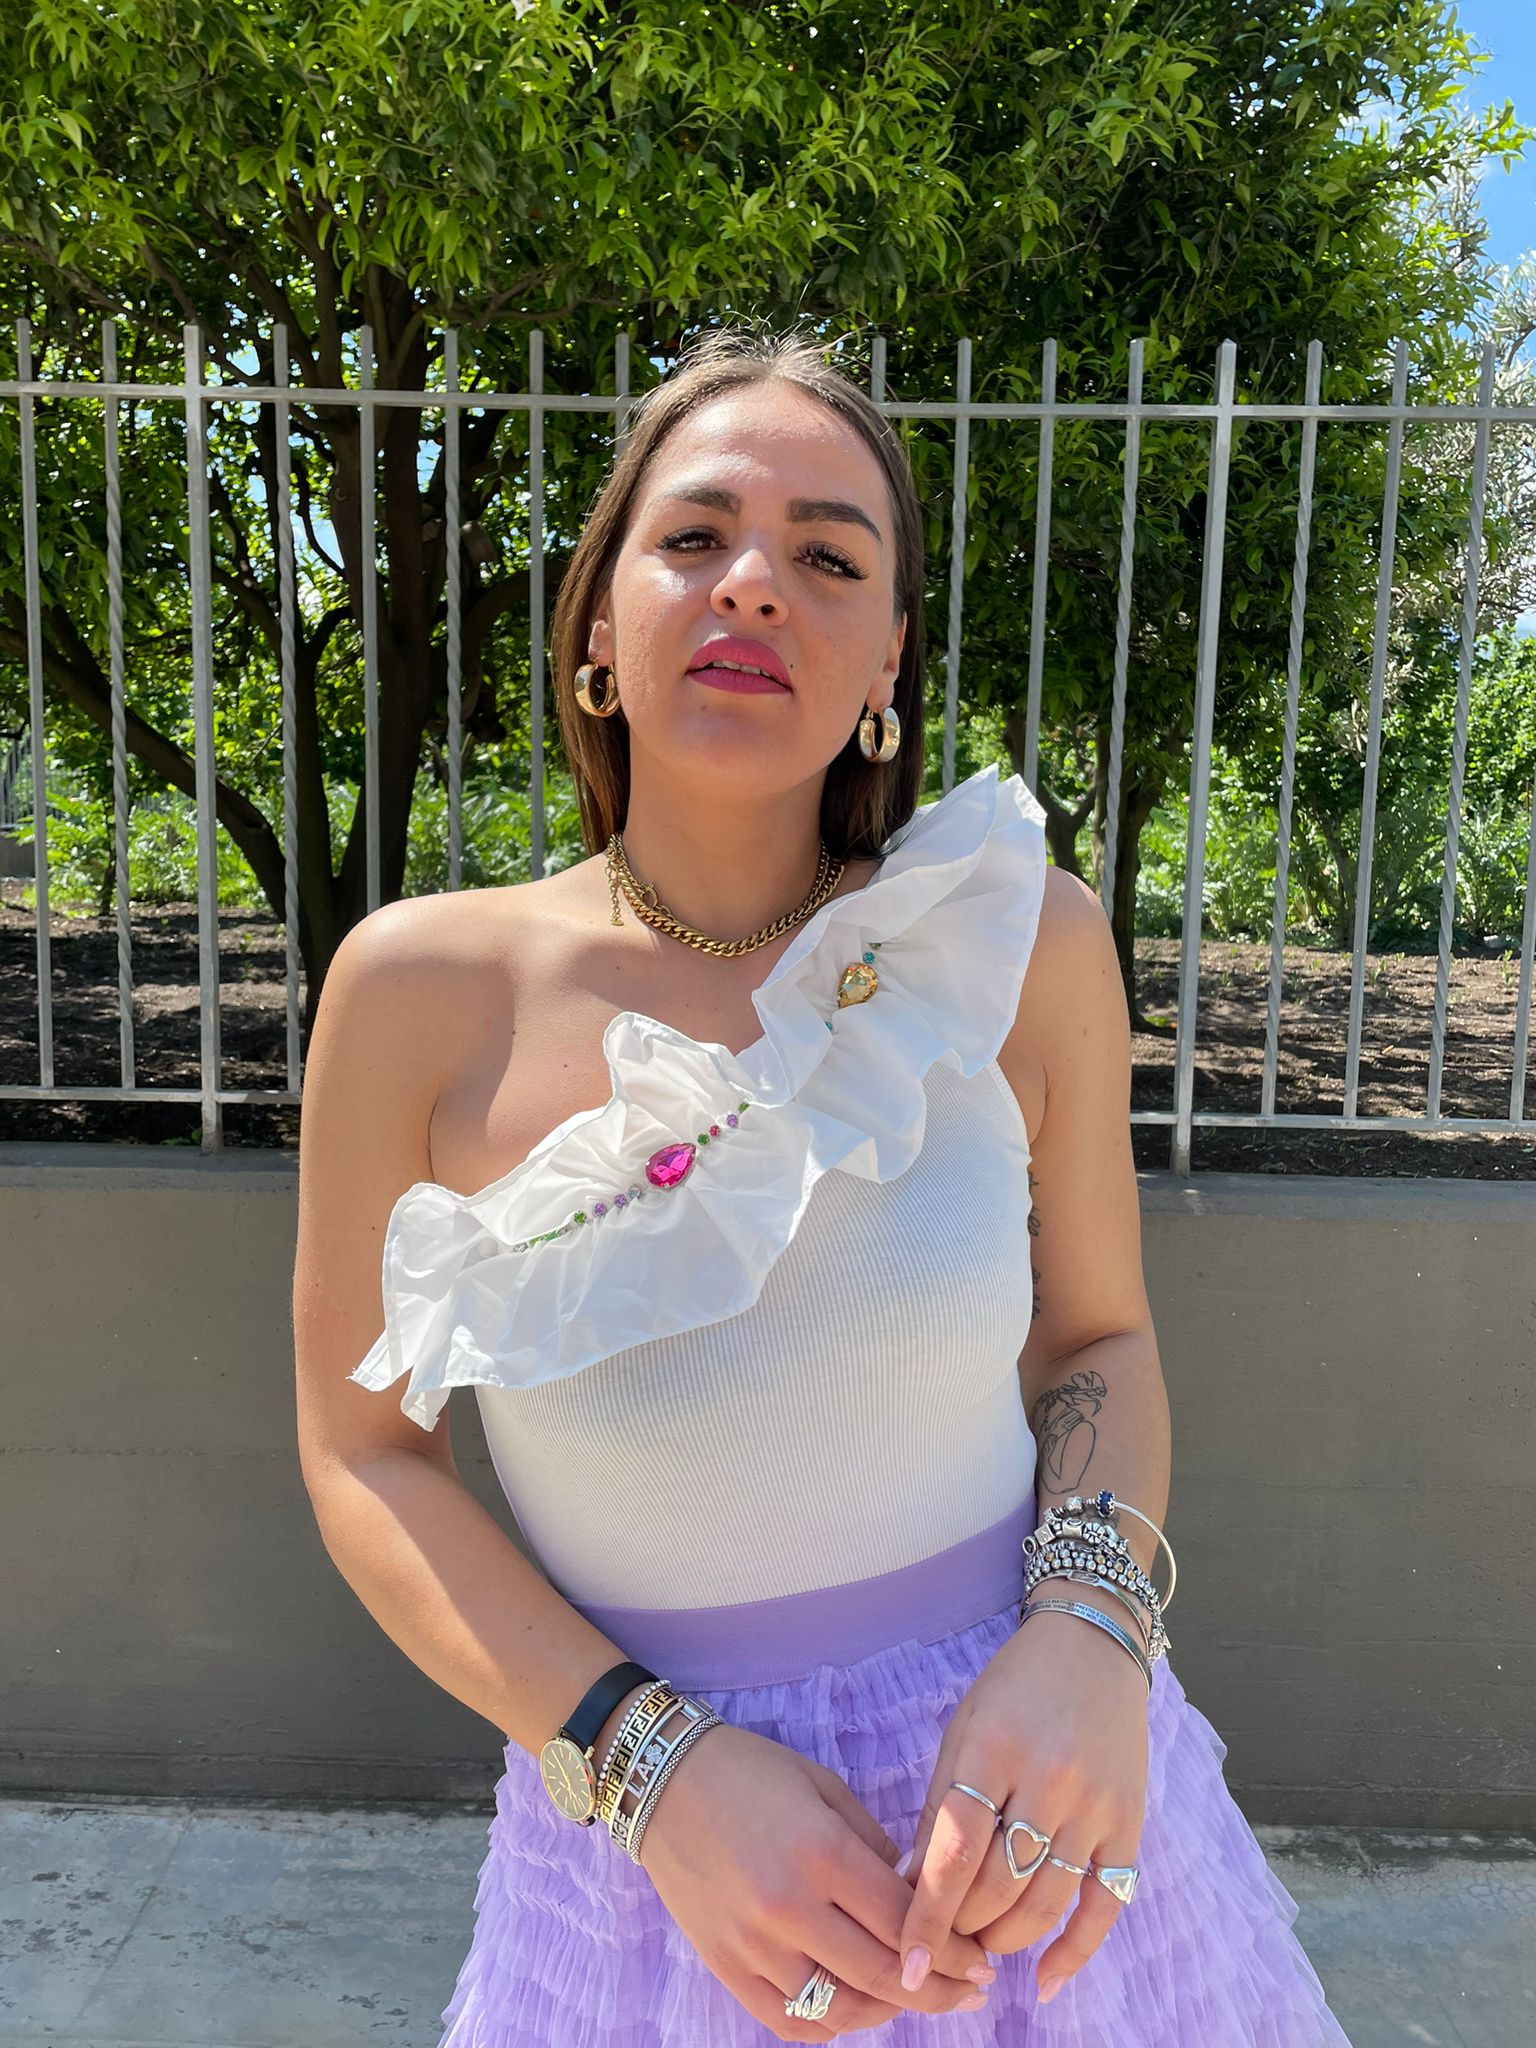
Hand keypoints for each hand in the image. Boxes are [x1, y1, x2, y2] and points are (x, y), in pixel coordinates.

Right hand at [638, 1720, 999, 2038]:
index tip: (982, 1962)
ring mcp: (752, 1943)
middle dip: (939, 1991)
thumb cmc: (751, 1772)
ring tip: (914, 1997)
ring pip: (838, 2010)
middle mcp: (788, 1906)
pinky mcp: (723, 1964)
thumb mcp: (825, 1788)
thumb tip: (917, 1897)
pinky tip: (853, 2009)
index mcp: (821, 1853)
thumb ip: (874, 1847)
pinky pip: (787, 2020)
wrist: (663, 1781)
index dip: (953, 1951)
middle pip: (883, 1976)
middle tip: (972, 1993)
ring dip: (888, 2012)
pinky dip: (828, 2025)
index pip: (905, 1923)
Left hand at [897, 1610, 1149, 2005]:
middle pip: (998, 1885)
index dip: (927, 1913)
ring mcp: (1095, 1805)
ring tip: (978, 1946)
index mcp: (994, 1747)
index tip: (904, 1961)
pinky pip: (1104, 1905)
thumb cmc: (1014, 1687)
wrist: (1094, 1647)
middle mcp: (1049, 1779)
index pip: (955, 1848)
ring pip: (1045, 1903)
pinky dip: (1075, 1952)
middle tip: (940, 1940)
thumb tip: (910, 1884)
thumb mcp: (964, 1728)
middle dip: (961, 1928)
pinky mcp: (1130, 1824)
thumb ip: (939, 1806)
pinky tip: (1045, 1982)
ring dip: (1004, 1939)